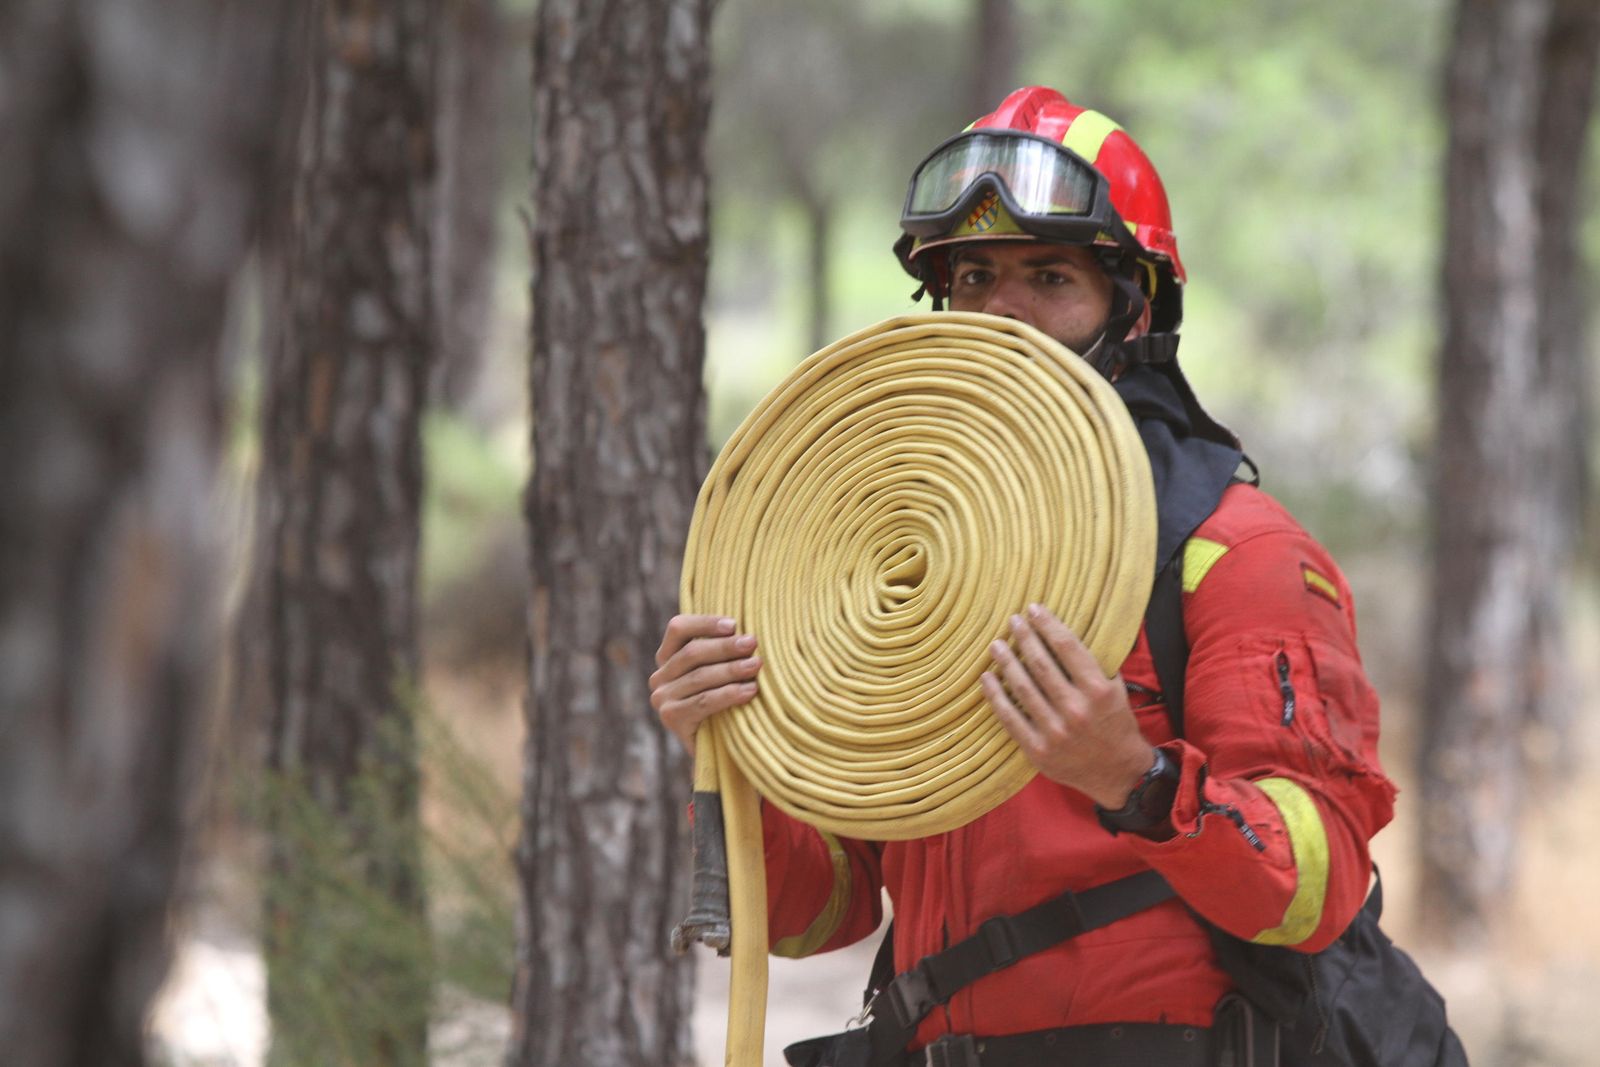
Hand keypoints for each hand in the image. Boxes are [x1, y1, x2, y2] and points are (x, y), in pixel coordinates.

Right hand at [650, 614, 762, 755]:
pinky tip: (750, 691)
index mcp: (668, 656)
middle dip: (726, 646)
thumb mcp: (720, 672)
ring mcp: (662, 698)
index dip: (705, 623)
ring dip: (731, 669)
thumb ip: (722, 651)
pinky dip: (729, 694)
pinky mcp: (672, 718)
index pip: (678, 628)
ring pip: (700, 676)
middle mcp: (660, 676)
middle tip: (752, 644)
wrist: (720, 752)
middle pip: (692, 653)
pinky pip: (704, 701)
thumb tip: (747, 632)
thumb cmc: (725, 703)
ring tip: (756, 666)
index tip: (734, 624)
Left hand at [980, 604, 1154, 808]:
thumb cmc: (1115, 724)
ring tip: (995, 645)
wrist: (1118, 773)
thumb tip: (1066, 631)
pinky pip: (1010, 718)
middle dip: (1023, 638)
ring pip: (1022, 688)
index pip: (1067, 647)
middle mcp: (1076, 709)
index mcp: (1098, 690)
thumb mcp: (1116, 690)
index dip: (1047, 625)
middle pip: (1040, 664)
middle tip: (1012, 621)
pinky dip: (995, 696)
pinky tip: (987, 678)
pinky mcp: (1038, 750)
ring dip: (1005, 662)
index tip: (1034, 609)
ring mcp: (1055, 732)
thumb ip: (1095, 663)